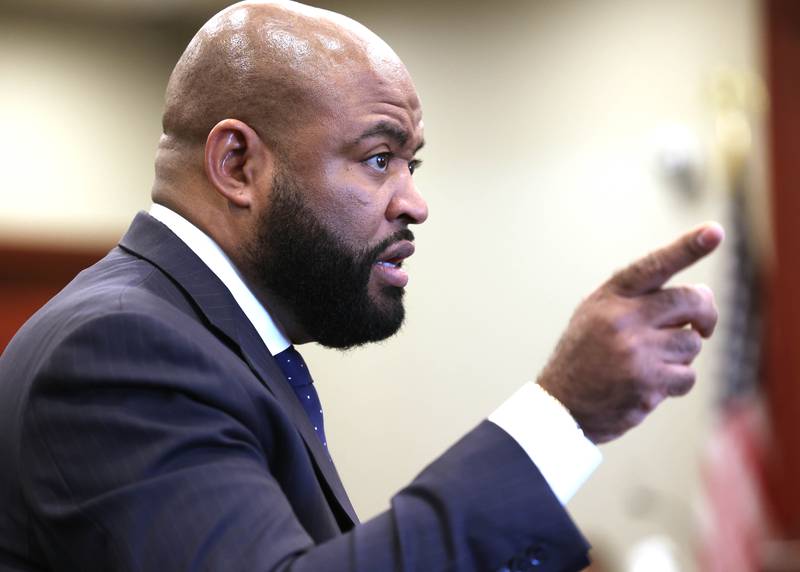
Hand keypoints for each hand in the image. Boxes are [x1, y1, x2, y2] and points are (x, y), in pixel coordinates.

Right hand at [538, 223, 724, 443]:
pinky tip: (651, 383)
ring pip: (691, 343)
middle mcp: (622, 320)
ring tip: (654, 362)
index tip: (715, 231)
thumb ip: (636, 298)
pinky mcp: (646, 384)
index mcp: (610, 298)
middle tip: (704, 325)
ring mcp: (635, 353)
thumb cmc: (584, 356)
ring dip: (682, 353)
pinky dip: (676, 381)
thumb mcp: (594, 314)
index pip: (654, 266)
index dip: (687, 248)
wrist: (561, 405)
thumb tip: (700, 293)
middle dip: (705, 313)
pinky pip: (686, 376)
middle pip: (689, 302)